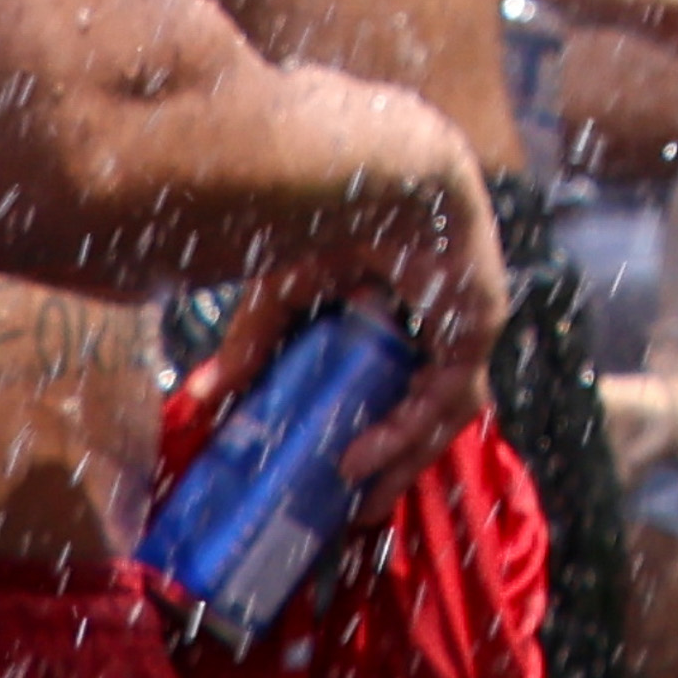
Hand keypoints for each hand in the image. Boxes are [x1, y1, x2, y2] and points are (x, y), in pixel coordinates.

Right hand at [188, 111, 509, 498]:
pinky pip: (449, 395)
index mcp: (400, 302)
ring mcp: (464, 319)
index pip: (393, 377)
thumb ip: (251, 347)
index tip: (328, 473)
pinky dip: (407, 430)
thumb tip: (199, 402)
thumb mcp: (281, 295)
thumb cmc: (329, 212)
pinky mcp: (478, 324)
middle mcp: (438, 315)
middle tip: (349, 508)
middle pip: (425, 404)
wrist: (377, 169)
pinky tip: (365, 458)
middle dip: (393, 461)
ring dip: (403, 458)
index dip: (367, 427)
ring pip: (444, 410)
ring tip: (356, 500)